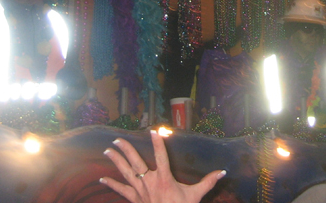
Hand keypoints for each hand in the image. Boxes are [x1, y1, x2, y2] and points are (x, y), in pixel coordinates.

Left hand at [101, 130, 225, 202]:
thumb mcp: (196, 196)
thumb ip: (208, 182)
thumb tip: (223, 172)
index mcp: (164, 179)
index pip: (161, 156)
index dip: (158, 143)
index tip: (154, 130)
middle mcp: (149, 182)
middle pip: (135, 161)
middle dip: (126, 149)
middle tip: (118, 138)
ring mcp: (140, 191)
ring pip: (125, 172)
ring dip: (116, 160)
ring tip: (108, 150)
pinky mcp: (135, 199)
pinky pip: (121, 190)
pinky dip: (112, 184)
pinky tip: (102, 179)